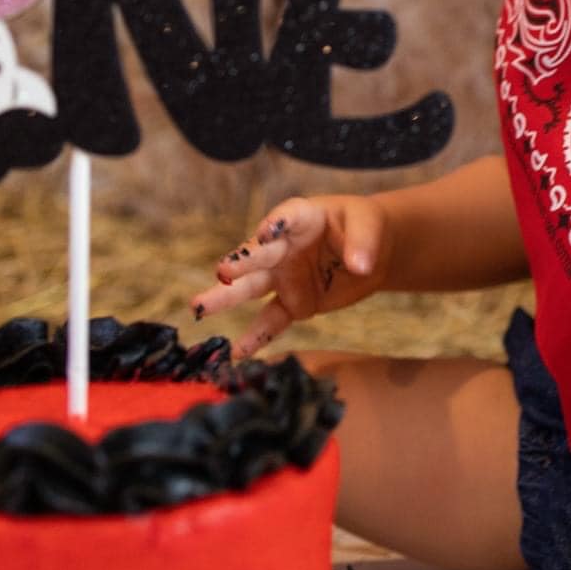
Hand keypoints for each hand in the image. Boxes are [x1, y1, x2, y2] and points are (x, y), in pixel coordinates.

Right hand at [189, 194, 392, 358]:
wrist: (371, 251)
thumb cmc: (365, 227)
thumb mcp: (369, 225)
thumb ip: (363, 243)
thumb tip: (360, 265)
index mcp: (301, 217)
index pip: (286, 219)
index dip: (276, 224)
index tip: (265, 232)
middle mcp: (284, 246)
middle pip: (260, 254)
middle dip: (242, 263)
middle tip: (222, 271)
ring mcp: (285, 276)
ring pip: (253, 287)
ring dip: (227, 297)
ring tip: (199, 307)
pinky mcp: (294, 303)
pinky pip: (272, 320)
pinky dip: (257, 336)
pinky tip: (237, 352)